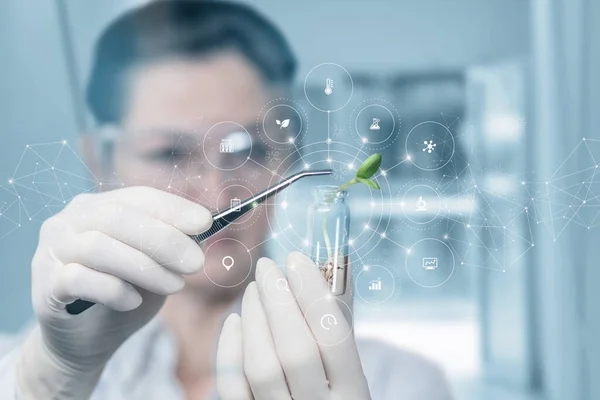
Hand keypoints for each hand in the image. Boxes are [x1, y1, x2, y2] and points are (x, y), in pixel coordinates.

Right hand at [17, 187, 210, 398]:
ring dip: (145, 267)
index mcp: (97, 207)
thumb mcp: (156, 267)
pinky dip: (113, 290)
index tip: (205, 222)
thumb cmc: (123, 295)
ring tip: (175, 286)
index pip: (138, 197)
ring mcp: (51, 251)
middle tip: (196, 263)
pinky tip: (133, 301)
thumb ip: (173, 245)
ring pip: (98, 246)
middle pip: (118, 218)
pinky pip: (78, 278)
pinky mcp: (43, 285)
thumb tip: (203, 229)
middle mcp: (68, 221)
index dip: (173, 208)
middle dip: (164, 239)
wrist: (85, 342)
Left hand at [216, 252, 369, 399]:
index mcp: (354, 395)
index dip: (313, 293)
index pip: (335, 337)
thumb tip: (327, 269)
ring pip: (261, 367)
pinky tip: (235, 321)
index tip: (297, 259)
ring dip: (255, 319)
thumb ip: (339, 326)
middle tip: (268, 267)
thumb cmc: (334, 399)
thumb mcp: (348, 373)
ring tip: (253, 290)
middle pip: (296, 350)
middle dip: (279, 300)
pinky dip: (230, 350)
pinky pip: (233, 387)